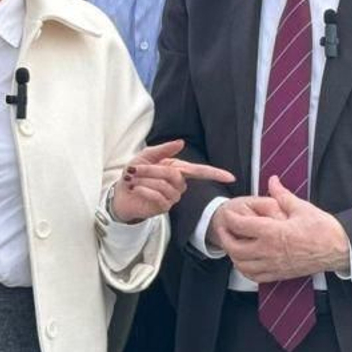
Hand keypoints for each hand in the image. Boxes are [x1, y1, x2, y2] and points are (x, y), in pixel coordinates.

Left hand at [110, 140, 235, 223]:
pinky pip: (158, 196)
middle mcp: (178, 184)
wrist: (121, 192)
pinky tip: (136, 189)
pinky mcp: (163, 208)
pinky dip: (145, 190)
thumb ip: (164, 149)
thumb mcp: (147, 156)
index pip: (201, 172)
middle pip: (174, 175)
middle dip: (153, 170)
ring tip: (134, 180)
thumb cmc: (135, 173)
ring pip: (165, 186)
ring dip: (146, 180)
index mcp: (178, 169)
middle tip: (136, 169)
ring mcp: (172, 197)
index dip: (216, 174)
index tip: (230, 178)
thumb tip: (181, 142)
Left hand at [220, 177, 351, 283]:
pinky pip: (254, 276)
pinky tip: (245, 261)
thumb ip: (282, 194)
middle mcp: (269, 251)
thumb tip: (272, 180)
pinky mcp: (279, 274)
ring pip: (241, 265)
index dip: (230, 218)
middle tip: (223, 228)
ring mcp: (273, 265)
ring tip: (233, 243)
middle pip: (235, 248)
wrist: (338, 249)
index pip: (241, 225)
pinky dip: (245, 269)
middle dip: (225, 237)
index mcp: (272, 232)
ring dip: (233, 254)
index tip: (228, 212)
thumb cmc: (322, 228)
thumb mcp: (301, 207)